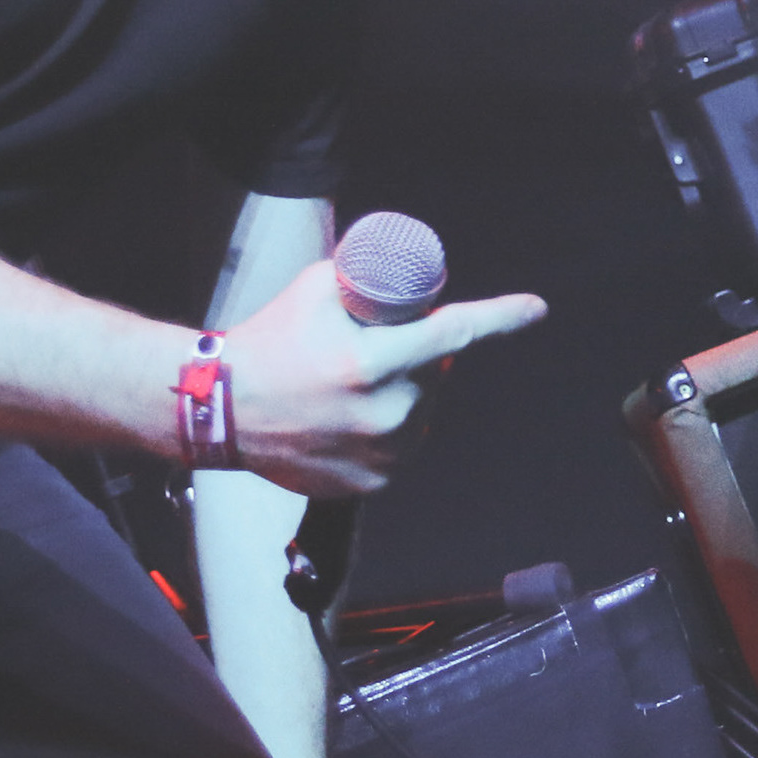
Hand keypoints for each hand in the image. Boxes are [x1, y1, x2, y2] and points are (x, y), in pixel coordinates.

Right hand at [207, 257, 546, 497]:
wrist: (221, 408)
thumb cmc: (270, 340)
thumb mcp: (318, 289)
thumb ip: (370, 281)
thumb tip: (416, 275)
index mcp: (370, 363)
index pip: (454, 333)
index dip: (501, 317)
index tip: (535, 307)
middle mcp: (382, 412)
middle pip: (436, 372)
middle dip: (420, 355)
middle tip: (374, 346)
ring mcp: (379, 453)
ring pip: (424, 409)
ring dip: (408, 391)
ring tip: (354, 383)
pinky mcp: (371, 482)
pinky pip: (404, 444)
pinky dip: (392, 427)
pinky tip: (356, 416)